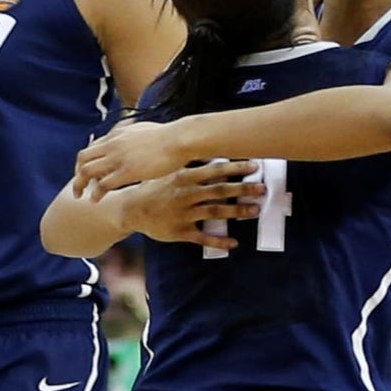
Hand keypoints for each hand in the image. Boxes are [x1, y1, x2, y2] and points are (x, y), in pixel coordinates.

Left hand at [75, 116, 196, 194]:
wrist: (180, 139)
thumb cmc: (170, 136)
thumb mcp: (145, 129)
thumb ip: (133, 134)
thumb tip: (133, 134)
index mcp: (117, 135)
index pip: (92, 148)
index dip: (86, 162)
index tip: (87, 174)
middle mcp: (113, 145)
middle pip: (82, 159)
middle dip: (77, 174)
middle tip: (79, 187)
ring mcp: (118, 158)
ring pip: (87, 172)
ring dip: (80, 185)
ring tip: (81, 196)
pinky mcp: (127, 171)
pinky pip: (103, 185)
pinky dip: (96, 194)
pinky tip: (95, 200)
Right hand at [109, 158, 263, 242]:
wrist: (129, 209)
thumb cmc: (152, 188)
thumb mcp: (166, 171)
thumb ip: (188, 163)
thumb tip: (208, 147)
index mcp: (183, 178)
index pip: (213, 171)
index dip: (235, 168)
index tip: (254, 165)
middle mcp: (185, 195)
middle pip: (219, 191)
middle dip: (242, 189)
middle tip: (262, 188)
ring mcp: (183, 214)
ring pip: (214, 212)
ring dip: (236, 211)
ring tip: (254, 210)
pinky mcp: (179, 232)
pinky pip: (202, 237)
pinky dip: (218, 241)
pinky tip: (234, 242)